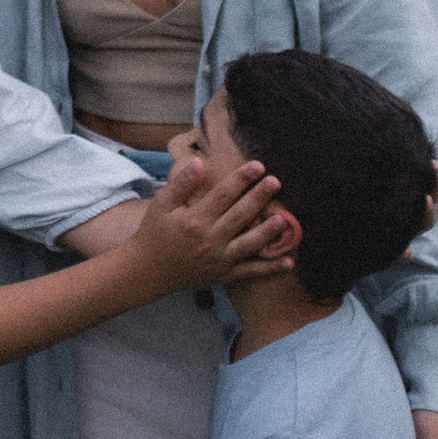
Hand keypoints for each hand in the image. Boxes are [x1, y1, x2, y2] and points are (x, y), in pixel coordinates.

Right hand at [130, 149, 289, 292]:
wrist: (148, 270)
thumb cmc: (154, 233)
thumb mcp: (161, 204)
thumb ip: (182, 184)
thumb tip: (200, 163)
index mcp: (195, 220)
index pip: (223, 195)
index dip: (242, 179)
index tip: (258, 166)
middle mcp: (210, 240)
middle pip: (240, 215)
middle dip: (259, 197)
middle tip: (276, 182)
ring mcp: (220, 260)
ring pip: (250, 244)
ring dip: (269, 231)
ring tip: (285, 218)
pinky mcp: (225, 275)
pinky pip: (251, 272)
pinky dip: (271, 268)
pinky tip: (289, 261)